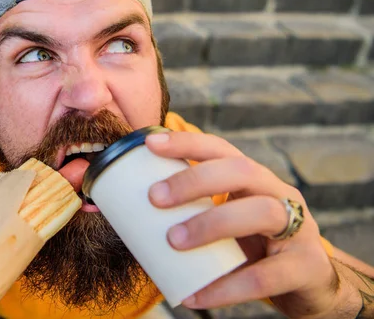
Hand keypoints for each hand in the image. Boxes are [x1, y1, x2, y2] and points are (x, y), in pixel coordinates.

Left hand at [145, 132, 355, 318]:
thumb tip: (131, 218)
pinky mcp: (305, 267)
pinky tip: (194, 296)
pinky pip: (264, 277)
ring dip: (211, 224)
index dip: (188, 143)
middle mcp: (278, 194)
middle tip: (155, 197)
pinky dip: (226, 288)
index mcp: (254, 179)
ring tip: (173, 241)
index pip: (222, 149)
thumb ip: (195, 214)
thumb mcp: (228, 221)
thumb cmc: (254, 246)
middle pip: (242, 171)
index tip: (150, 144)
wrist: (309, 284)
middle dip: (195, 179)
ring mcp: (298, 228)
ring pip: (260, 213)